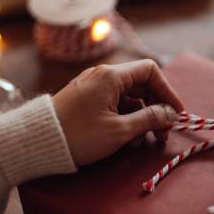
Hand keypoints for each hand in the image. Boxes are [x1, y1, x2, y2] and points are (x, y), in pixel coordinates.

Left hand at [52, 59, 183, 165]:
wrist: (38, 142)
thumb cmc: (79, 135)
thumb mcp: (120, 130)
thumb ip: (149, 119)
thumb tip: (170, 113)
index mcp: (111, 76)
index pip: (151, 71)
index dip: (167, 91)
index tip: (176, 113)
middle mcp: (103, 75)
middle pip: (141, 85)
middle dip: (156, 109)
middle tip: (162, 134)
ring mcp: (93, 87)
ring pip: (128, 97)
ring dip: (141, 117)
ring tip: (143, 141)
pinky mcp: (86, 100)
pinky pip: (114, 104)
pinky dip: (125, 119)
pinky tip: (126, 139)